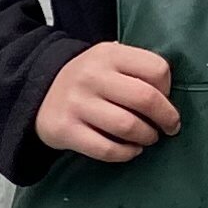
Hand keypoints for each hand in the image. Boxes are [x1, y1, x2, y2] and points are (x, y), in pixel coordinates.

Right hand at [37, 39, 180, 161]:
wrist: (38, 93)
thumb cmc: (88, 81)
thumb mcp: (108, 61)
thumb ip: (137, 70)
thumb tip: (169, 98)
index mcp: (108, 54)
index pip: (157, 69)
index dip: (168, 89)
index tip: (165, 99)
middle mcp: (91, 76)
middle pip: (146, 99)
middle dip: (166, 118)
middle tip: (169, 127)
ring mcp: (76, 103)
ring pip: (128, 126)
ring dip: (147, 137)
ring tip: (148, 138)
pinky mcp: (65, 129)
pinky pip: (106, 149)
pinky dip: (126, 153)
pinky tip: (131, 150)